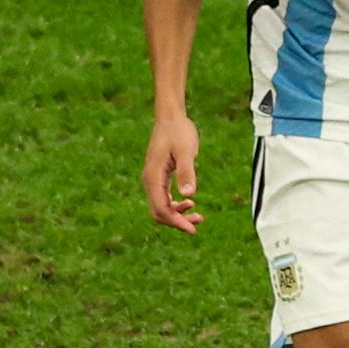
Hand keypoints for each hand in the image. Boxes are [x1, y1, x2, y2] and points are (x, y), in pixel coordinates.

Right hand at [144, 111, 201, 233]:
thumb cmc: (179, 132)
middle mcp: (149, 180)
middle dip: (176, 222)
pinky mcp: (159, 176)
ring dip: (177, 215)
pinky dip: (176, 205)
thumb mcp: (186, 152)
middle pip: (158, 212)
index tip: (193, 230)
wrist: (171, 117)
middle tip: (197, 225)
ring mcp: (153, 179)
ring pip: (161, 206)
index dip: (176, 222)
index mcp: (153, 177)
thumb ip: (187, 172)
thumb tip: (189, 195)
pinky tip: (190, 202)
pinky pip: (164, 198)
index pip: (161, 208)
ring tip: (199, 216)